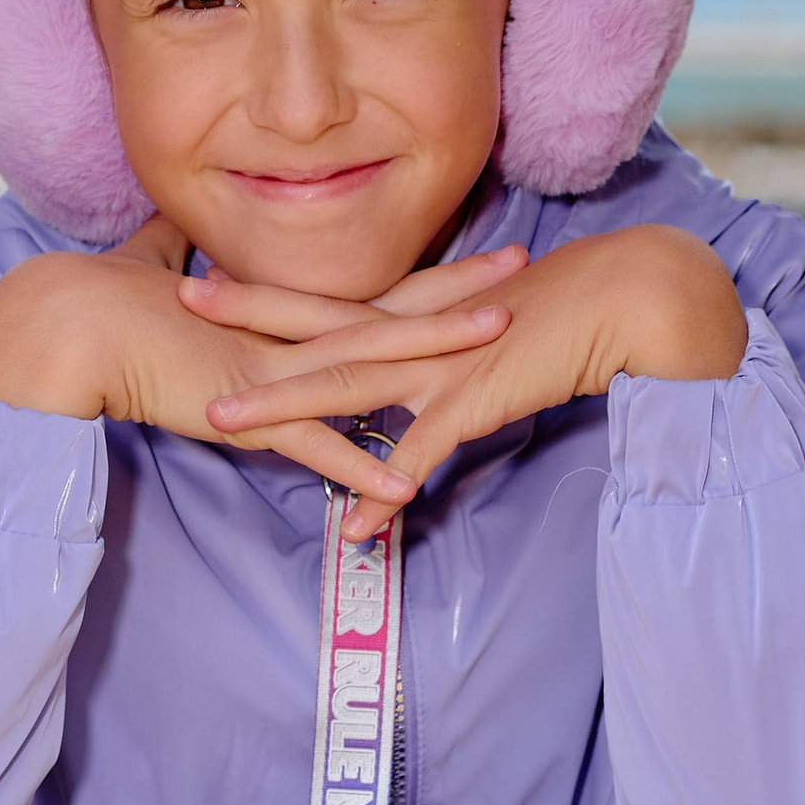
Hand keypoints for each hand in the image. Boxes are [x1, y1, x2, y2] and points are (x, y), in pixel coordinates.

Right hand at [0, 227, 527, 518]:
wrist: (68, 321)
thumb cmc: (98, 297)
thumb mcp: (148, 271)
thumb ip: (170, 258)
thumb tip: (169, 242)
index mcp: (271, 311)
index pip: (364, 292)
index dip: (422, 275)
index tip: (471, 253)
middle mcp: (284, 334)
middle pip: (388, 310)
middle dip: (457, 290)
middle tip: (521, 264)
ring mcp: (272, 371)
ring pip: (370, 362)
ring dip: (437, 356)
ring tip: (500, 344)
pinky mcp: (246, 411)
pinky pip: (315, 447)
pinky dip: (361, 468)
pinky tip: (408, 487)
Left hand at [191, 225, 746, 539]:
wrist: (626, 302)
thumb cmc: (563, 314)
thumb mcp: (486, 323)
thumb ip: (441, 345)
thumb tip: (413, 368)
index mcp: (415, 312)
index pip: (326, 299)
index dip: (265, 290)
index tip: (205, 274)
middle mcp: (416, 331)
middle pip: (316, 325)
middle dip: (246, 318)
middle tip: (179, 301)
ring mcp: (440, 365)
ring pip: (346, 387)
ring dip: (282, 408)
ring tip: (219, 423)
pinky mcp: (475, 402)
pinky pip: (417, 456)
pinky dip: (381, 494)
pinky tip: (350, 530)